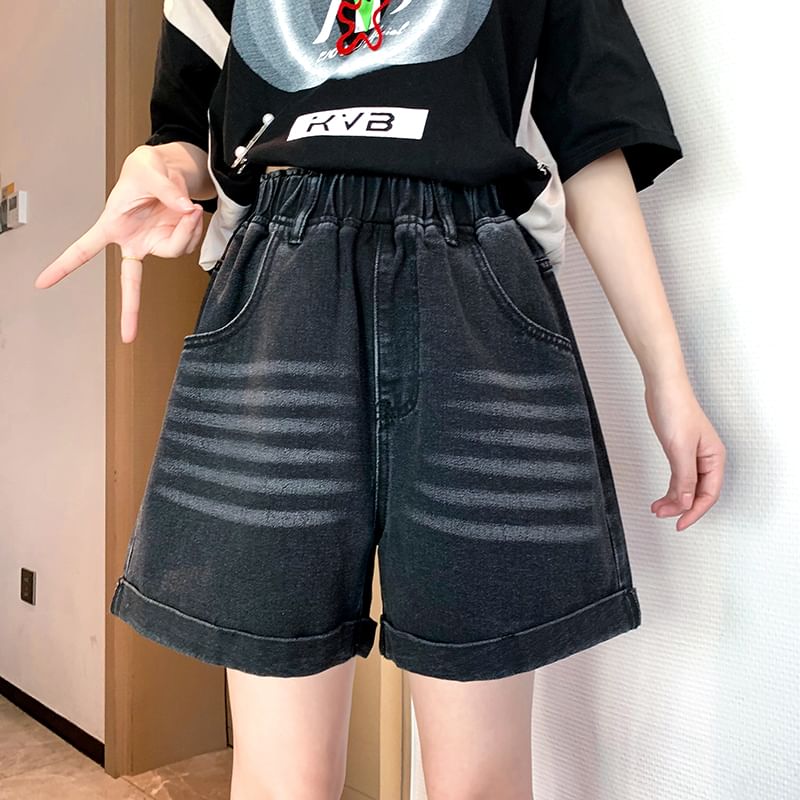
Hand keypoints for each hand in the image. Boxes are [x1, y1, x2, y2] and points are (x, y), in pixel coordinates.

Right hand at [33, 145, 206, 342]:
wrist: (170, 169)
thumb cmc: (147, 169)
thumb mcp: (150, 171)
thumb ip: (166, 190)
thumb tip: (184, 210)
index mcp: (112, 226)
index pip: (84, 249)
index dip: (64, 266)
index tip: (43, 283)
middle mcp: (133, 242)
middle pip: (130, 281)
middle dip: (130, 310)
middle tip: (126, 336)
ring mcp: (155, 244)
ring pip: (175, 250)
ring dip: (186, 230)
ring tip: (187, 207)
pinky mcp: (175, 242)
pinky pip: (189, 242)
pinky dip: (194, 228)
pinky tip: (190, 212)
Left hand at [644, 377, 725, 530]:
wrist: (663, 388)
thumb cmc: (676, 409)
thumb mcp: (679, 449)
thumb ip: (683, 478)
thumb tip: (685, 503)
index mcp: (714, 458)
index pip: (708, 494)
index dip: (694, 512)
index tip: (680, 524)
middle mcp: (707, 459)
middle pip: (698, 493)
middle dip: (680, 507)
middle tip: (662, 516)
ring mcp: (693, 455)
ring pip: (687, 486)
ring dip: (673, 500)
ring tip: (656, 509)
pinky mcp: (680, 450)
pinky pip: (679, 477)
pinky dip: (670, 489)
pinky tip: (661, 496)